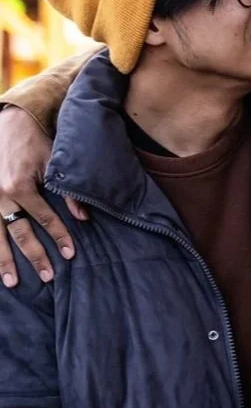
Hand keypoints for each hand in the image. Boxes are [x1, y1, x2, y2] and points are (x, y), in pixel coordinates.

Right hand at [0, 106, 86, 287]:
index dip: (59, 237)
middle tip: (46, 276)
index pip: (45, 219)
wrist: (7, 124)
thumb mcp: (55, 161)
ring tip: (12, 283)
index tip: (70, 255)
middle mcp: (0, 196)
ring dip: (4, 261)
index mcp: (20, 186)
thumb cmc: (34, 142)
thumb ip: (68, 190)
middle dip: (34, 256)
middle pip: (19, 233)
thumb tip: (84, 217)